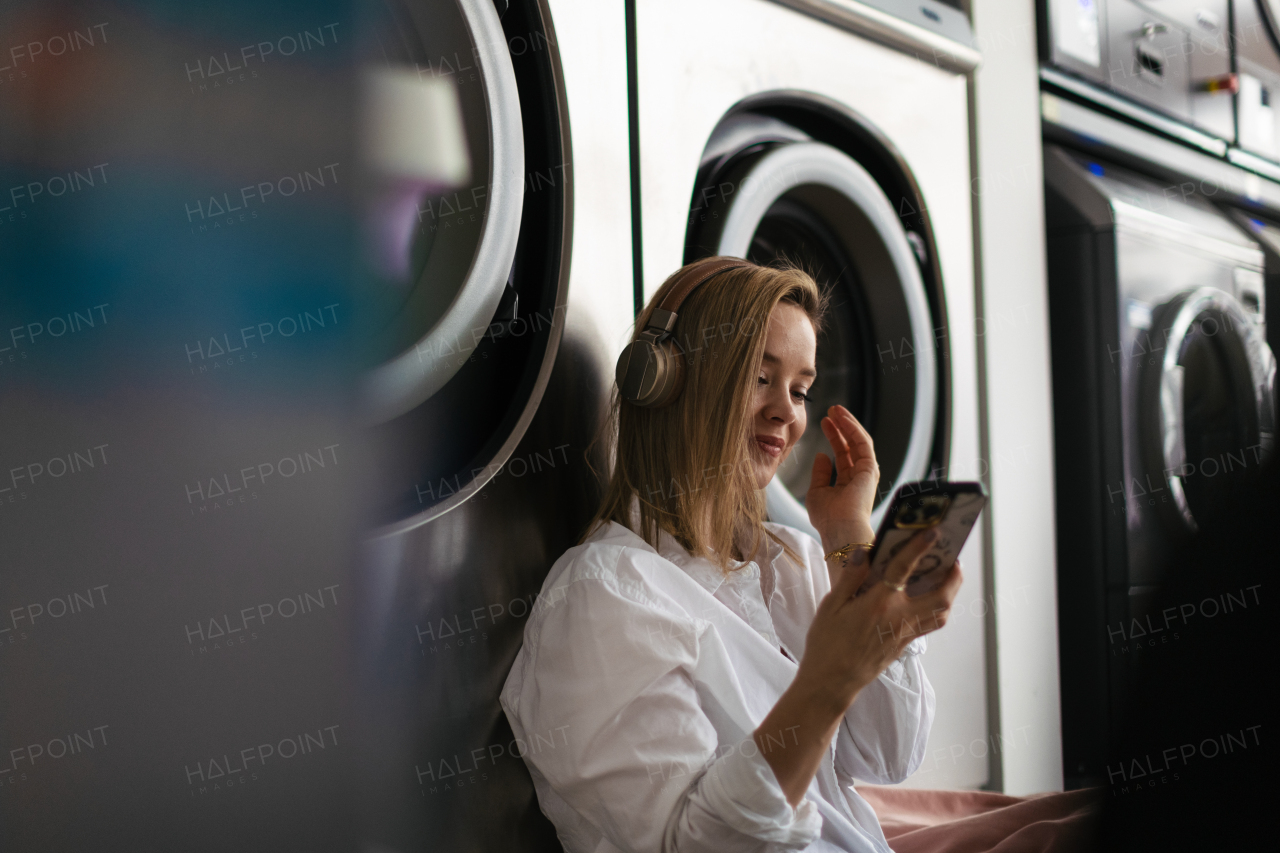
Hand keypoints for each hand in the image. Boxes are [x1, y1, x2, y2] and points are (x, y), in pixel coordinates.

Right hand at [796, 529, 962, 711]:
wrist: (831, 682)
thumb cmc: (826, 643)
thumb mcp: (831, 606)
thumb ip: (850, 578)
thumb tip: (863, 552)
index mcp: (878, 604)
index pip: (904, 569)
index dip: (919, 547)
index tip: (933, 531)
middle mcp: (898, 619)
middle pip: (940, 596)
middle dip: (953, 575)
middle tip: (953, 557)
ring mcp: (905, 634)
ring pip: (941, 612)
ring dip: (950, 592)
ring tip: (948, 575)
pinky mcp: (904, 645)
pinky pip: (930, 623)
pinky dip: (937, 607)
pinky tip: (929, 597)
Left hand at [806, 405, 879, 548]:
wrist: (840, 529)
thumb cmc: (827, 517)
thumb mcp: (817, 492)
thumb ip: (820, 473)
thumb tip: (822, 455)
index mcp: (847, 483)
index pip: (842, 454)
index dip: (834, 437)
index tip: (824, 422)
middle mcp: (859, 476)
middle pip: (851, 444)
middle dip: (841, 426)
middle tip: (830, 410)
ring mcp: (866, 472)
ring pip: (858, 440)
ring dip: (847, 423)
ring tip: (835, 409)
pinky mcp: (870, 468)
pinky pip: (863, 442)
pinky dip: (852, 428)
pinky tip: (842, 418)